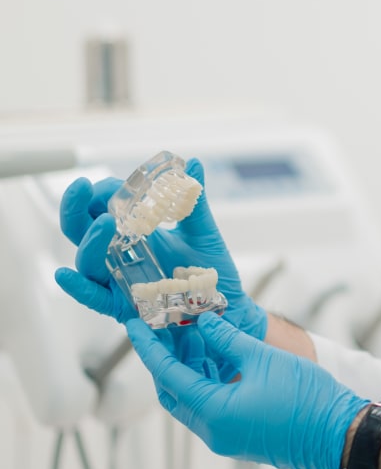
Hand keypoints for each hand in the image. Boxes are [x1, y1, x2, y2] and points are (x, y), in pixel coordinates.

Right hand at [57, 158, 267, 339]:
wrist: (227, 304)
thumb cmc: (210, 268)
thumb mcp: (203, 231)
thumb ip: (194, 199)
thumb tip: (193, 163)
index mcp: (136, 232)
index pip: (104, 208)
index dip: (101, 193)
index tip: (103, 183)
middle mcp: (120, 254)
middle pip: (83, 230)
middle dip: (76, 207)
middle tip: (82, 188)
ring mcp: (120, 279)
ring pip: (88, 262)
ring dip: (89, 242)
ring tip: (106, 223)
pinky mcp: (124, 306)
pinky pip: (94, 298)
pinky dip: (77, 288)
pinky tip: (64, 275)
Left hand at [126, 314, 369, 468]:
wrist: (338, 433)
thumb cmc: (305, 397)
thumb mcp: (263, 359)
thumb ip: (228, 340)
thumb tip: (204, 322)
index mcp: (213, 413)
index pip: (169, 376)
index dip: (150, 348)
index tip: (135, 325)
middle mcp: (213, 431)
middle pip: (175, 392)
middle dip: (166, 360)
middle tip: (162, 329)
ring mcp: (227, 436)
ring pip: (194, 400)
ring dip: (189, 370)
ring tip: (190, 336)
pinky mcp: (242, 436)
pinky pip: (213, 407)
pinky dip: (208, 383)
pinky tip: (217, 358)